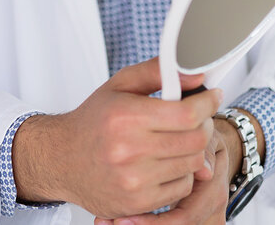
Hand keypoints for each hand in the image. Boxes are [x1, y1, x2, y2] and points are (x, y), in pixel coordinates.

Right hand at [12, 58, 222, 218]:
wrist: (61, 159)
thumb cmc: (93, 121)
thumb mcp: (120, 85)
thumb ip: (157, 72)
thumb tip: (195, 74)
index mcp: (125, 116)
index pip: (187, 113)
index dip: (208, 103)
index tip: (213, 95)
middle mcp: (128, 150)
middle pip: (195, 140)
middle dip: (205, 125)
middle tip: (199, 118)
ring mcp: (133, 180)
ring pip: (192, 165)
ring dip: (194, 150)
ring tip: (180, 139)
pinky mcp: (137, 202)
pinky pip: (181, 188)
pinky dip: (182, 174)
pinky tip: (168, 162)